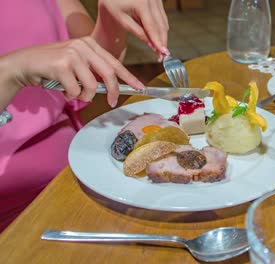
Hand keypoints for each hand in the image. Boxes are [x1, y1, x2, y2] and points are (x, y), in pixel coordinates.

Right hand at [3, 37, 144, 106]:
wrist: (24, 64)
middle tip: (112, 102)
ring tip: (75, 94)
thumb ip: (94, 72)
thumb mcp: (77, 65)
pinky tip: (63, 90)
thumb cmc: (53, 67)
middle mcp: (83, 46)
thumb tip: (113, 88)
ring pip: (92, 85)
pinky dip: (71, 96)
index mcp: (90, 44)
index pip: (115, 63)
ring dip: (85, 96)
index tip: (140, 87)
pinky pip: (76, 90)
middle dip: (113, 91)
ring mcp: (73, 54)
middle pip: (109, 73)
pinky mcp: (62, 65)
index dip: (129, 77)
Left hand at [96, 0, 169, 57]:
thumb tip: (152, 46)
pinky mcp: (158, 0)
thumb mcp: (123, 20)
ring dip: (162, 36)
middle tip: (162, 56)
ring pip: (163, 22)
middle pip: (161, 25)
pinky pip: (162, 17)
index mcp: (141, 3)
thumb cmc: (113, 5)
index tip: (163, 53)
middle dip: (162, 41)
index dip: (158, 41)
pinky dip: (160, 28)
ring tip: (159, 50)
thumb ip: (138, 33)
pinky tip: (157, 38)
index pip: (152, 27)